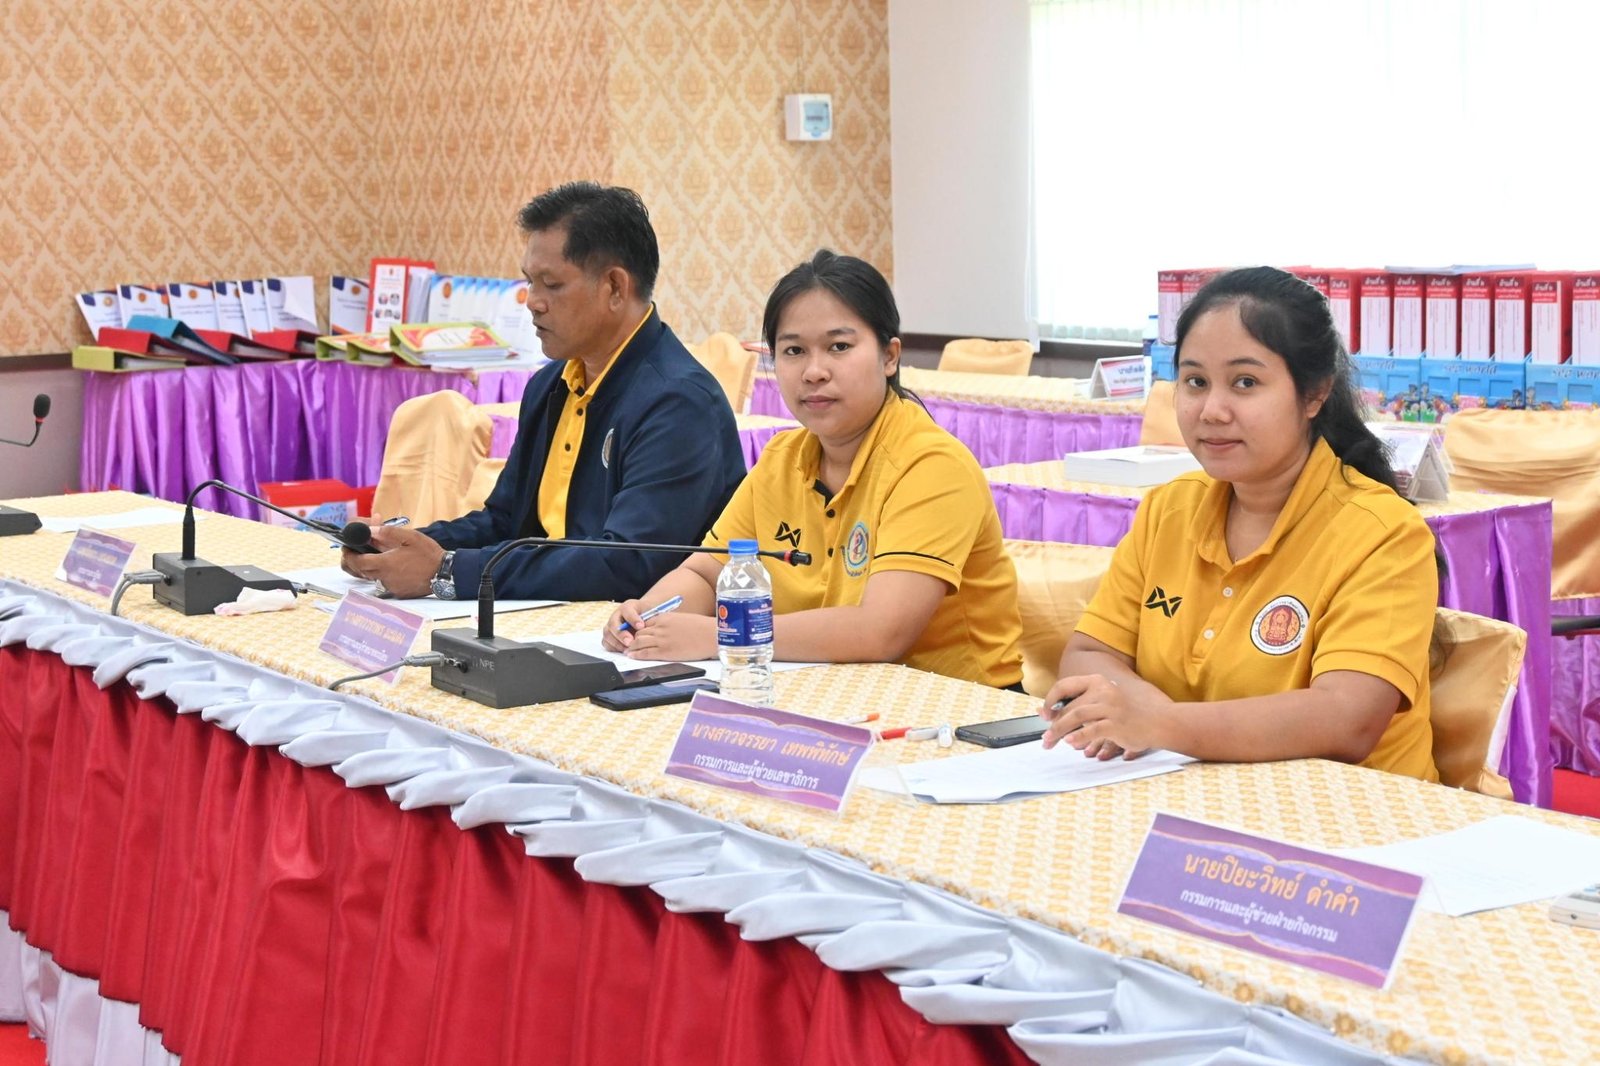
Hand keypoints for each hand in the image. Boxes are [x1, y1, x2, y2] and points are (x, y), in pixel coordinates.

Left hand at [340, 526, 444, 598]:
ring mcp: (392, 587)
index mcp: (386, 563)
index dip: (349, 555)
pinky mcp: (399, 592)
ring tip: (379, 555)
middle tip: (356, 551)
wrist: (446, 574)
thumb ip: (387, 532)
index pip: (358, 562)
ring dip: (371, 567)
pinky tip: (394, 566)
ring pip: (373, 577)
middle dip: (356, 561)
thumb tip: (369, 530)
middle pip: (362, 571)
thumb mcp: (409, 537)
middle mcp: (385, 578)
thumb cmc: (429, 555)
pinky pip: (385, 582)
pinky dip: (384, 574)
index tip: (347, 548)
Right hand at [601, 600, 646, 652]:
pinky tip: (623, 651)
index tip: (641, 626)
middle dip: (622, 634)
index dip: (633, 619)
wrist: (643, 618)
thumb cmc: (647, 616)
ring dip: (617, 643)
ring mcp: (611, 626)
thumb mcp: (651, 614)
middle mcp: (616, 615)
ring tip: (627, 649)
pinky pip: (606, 642)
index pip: (627, 611)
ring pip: (608, 634)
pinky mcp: (609, 636)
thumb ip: (650, 620)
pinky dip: (613, 648)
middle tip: (631, 642)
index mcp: (627, 607)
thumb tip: (649, 628)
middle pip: (613, 624)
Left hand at [618, 611, 715, 661]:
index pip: (644, 623)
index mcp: (665, 617)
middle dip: (632, 639)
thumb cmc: (702, 628)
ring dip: (631, 647)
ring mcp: (662, 639)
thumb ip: (670, 624)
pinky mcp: (665, 651)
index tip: (635, 635)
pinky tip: (632, 656)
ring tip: (627, 651)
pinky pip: (645, 652)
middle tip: (628, 644)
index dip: (638, 630)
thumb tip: (665, 631)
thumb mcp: (682, 620)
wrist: (712, 635)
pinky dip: (636, 654)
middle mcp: (660, 627)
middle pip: (639, 632)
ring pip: (639, 642)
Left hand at [1039, 673, 1165, 757]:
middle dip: (1053, 724)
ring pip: (1076, 716)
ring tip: (1051, 742)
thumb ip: (1082, 704)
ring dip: (1059, 731)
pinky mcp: (1117, 723)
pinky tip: (1070, 743)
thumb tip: (1048, 713)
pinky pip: (1092, 729)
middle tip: (1045, 740)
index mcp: (1097, 682)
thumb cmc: (1129, 714)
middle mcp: (1103, 690)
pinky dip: (1079, 737)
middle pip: (1069, 706)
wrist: (1160, 721)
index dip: (1050, 700)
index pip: (1064, 685)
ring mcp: (1110, 706)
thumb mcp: (1105, 702)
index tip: (1043, 714)